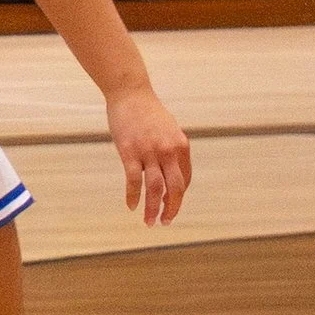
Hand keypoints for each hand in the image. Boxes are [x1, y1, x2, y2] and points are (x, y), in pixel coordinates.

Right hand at [105, 81, 189, 225]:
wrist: (130, 92)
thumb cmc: (147, 111)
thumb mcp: (168, 129)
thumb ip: (172, 150)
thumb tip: (170, 172)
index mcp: (181, 146)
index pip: (184, 180)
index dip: (177, 196)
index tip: (169, 205)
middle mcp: (168, 150)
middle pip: (175, 188)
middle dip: (172, 209)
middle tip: (165, 222)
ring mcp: (148, 151)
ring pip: (155, 189)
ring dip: (153, 209)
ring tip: (149, 222)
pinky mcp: (129, 151)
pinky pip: (133, 181)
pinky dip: (133, 196)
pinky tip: (131, 206)